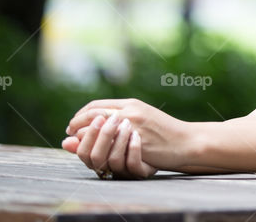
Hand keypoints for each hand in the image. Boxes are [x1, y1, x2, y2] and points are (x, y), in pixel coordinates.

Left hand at [62, 98, 189, 177]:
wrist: (186, 141)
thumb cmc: (164, 133)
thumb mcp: (142, 119)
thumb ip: (119, 119)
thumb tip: (94, 125)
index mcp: (131, 104)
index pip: (96, 105)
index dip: (80, 115)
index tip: (73, 125)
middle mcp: (130, 111)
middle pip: (93, 115)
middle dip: (77, 124)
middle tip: (69, 133)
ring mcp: (133, 125)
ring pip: (97, 128)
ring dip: (84, 136)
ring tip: (78, 143)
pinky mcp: (137, 140)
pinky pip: (109, 144)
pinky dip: (97, 147)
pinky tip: (94, 152)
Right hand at [62, 113, 156, 178]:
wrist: (176, 147)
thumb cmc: (145, 137)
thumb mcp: (120, 131)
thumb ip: (96, 134)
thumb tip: (65, 141)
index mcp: (103, 157)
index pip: (83, 150)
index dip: (83, 134)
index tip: (93, 116)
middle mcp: (112, 167)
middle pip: (95, 157)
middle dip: (100, 135)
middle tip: (107, 117)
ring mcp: (127, 170)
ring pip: (114, 161)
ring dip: (118, 140)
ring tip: (125, 123)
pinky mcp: (143, 172)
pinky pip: (133, 165)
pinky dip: (133, 149)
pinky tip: (137, 135)